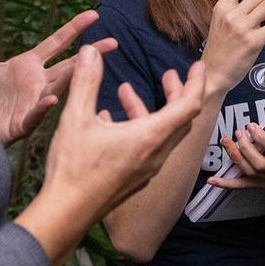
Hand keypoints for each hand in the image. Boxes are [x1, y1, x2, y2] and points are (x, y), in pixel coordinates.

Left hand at [0, 0, 117, 145]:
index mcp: (28, 66)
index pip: (56, 43)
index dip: (74, 28)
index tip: (94, 15)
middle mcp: (36, 83)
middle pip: (69, 65)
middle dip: (91, 55)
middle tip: (114, 43)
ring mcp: (32, 103)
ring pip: (59, 88)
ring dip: (75, 78)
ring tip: (91, 65)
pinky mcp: (21, 124)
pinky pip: (35, 115)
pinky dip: (42, 108)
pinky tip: (51, 100)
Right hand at [20, 49, 205, 263]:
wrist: (66, 214)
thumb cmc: (74, 169)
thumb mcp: (76, 118)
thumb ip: (86, 81)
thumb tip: (90, 51)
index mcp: (150, 137)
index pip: (189, 105)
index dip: (196, 82)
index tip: (198, 65)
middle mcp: (156, 154)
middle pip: (180, 119)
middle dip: (176, 93)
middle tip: (168, 74)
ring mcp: (146, 169)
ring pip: (160, 133)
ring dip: (149, 109)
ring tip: (125, 90)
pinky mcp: (134, 179)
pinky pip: (146, 148)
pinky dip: (137, 127)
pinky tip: (108, 118)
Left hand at [207, 116, 264, 206]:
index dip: (263, 139)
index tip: (253, 126)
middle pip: (259, 162)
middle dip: (245, 148)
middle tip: (238, 132)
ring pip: (249, 172)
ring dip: (234, 158)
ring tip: (225, 142)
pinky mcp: (263, 184)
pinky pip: (243, 186)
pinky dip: (227, 184)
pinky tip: (212, 180)